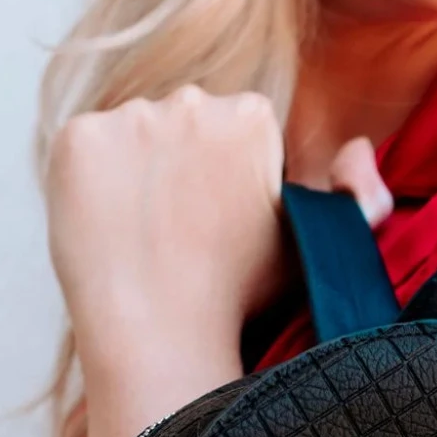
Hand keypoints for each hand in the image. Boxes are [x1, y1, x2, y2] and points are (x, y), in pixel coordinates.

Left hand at [48, 88, 392, 436]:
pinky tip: (107, 224)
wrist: (158, 334)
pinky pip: (82, 148)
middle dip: (183, 163)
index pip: (235, 129)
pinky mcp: (77, 139)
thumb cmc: (239, 296)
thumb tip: (358, 146)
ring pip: (131, 136)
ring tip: (142, 233)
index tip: (223, 220)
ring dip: (135, 171)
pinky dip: (88, 180)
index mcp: (252, 115)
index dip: (230, 176)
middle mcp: (192, 102)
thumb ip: (359, 195)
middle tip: (181, 230)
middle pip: (184, 124)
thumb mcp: (317, 243)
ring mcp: (128, 118)